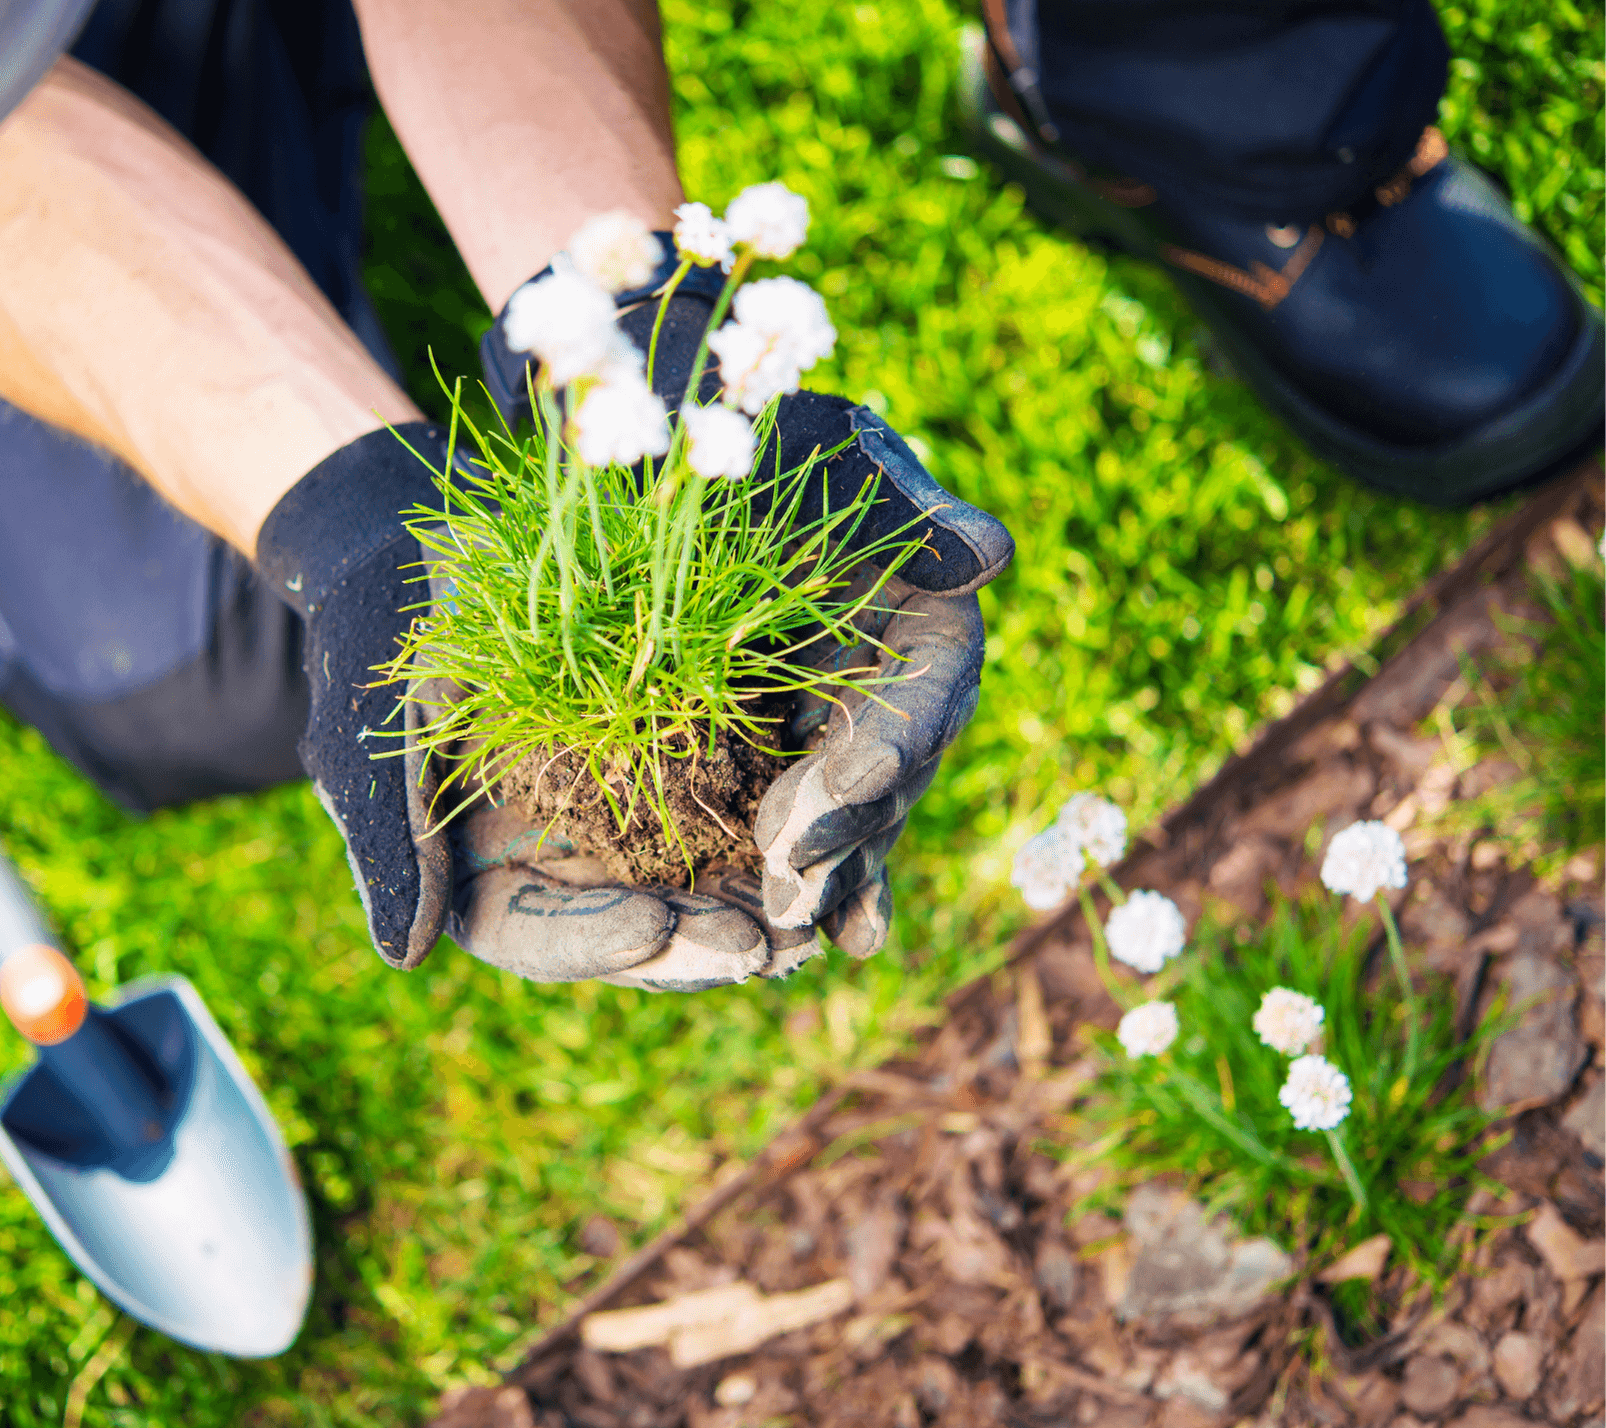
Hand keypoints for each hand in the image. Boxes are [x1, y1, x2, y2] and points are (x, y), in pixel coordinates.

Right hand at [254, 422, 823, 988]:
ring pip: (698, 886)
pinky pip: (739, 811)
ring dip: (754, 908)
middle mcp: (565, 861)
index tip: (648, 928)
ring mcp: (627, 816)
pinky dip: (781, 833)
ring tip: (810, 925)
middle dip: (696, 945)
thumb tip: (405, 955)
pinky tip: (832, 845)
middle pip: (638, 931)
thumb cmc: (395, 629)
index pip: (540, 936)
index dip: (592, 942)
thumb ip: (397, 836)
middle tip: (760, 949)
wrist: (437, 543)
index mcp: (484, 871)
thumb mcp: (391, 721)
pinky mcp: (683, 761)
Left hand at [480, 277, 1011, 962]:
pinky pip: (791, 817)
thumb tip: (992, 556)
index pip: (923, 697)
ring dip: (822, 877)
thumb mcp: (814, 443)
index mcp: (924, 611)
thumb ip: (896, 503)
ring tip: (782, 936)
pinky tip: (780, 939)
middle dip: (844, 839)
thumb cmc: (744, 412)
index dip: (885, 754)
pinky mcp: (774, 747)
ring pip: (846, 815)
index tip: (834, 799)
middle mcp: (893, 677)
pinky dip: (791, 871)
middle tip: (789, 897)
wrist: (661, 429)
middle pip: (889, 778)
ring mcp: (836, 719)